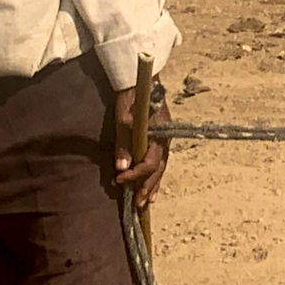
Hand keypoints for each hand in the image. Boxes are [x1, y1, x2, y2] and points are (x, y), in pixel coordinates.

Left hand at [111, 78, 169, 209]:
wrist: (143, 81)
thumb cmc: (132, 98)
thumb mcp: (124, 119)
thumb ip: (124, 143)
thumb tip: (121, 167)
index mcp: (158, 135)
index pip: (149, 162)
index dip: (135, 174)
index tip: (119, 179)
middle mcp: (165, 139)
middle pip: (158, 169)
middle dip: (147, 187)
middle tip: (138, 204)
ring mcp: (166, 139)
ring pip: (162, 167)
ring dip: (153, 184)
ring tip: (148, 201)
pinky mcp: (162, 137)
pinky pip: (161, 160)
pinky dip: (156, 175)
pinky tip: (153, 186)